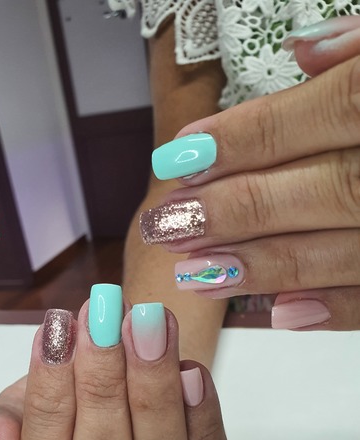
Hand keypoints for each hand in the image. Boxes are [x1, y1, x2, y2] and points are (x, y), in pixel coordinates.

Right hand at [0, 291, 236, 439]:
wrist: (133, 394)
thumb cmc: (75, 406)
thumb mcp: (23, 410)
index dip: (47, 400)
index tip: (54, 335)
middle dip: (101, 386)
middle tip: (102, 321)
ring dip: (153, 389)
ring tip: (146, 326)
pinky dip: (202, 420)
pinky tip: (191, 372)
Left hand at [140, 16, 359, 330]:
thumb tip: (305, 53)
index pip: (317, 115)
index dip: (242, 139)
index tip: (179, 158)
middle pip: (321, 190)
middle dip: (236, 209)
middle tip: (167, 223)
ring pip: (344, 249)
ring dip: (265, 265)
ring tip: (196, 271)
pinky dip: (338, 309)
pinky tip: (280, 315)